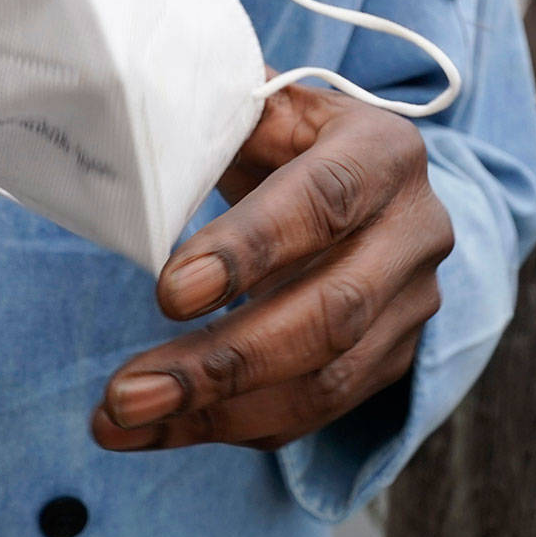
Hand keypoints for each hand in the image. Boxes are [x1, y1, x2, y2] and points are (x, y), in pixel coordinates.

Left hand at [92, 82, 453, 451]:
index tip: (167, 295)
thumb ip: (213, 118)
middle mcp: (414, 231)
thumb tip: (138, 132)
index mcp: (381, 152)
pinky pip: (315, 410)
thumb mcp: (260, 108)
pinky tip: (161, 429)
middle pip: (329, 314)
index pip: (322, 201)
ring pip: (323, 381)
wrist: (359, 180)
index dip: (247, 250)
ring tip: (120, 421)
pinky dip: (231, 426)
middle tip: (128, 392)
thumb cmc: (286, 140)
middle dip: (222, 363)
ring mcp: (411, 305)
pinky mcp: (392, 359)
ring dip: (215, 412)